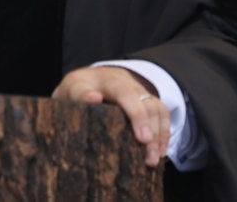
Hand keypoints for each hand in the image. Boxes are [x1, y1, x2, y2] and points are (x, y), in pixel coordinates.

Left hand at [52, 66, 169, 167]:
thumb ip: (78, 94)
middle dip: (144, 123)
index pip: (122, 91)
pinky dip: (165, 132)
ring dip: (157, 134)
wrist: (93, 77)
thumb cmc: (79, 88)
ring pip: (155, 108)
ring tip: (152, 159)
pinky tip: (161, 151)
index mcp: (105, 80)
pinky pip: (163, 113)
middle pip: (141, 101)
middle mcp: (126, 83)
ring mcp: (139, 91)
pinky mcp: (148, 100)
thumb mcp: (71, 89)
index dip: (132, 112)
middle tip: (145, 150)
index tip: (139, 136)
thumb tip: (93, 98)